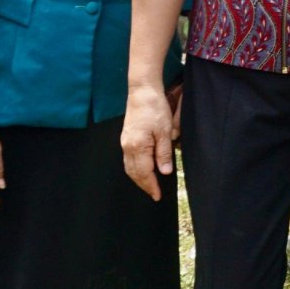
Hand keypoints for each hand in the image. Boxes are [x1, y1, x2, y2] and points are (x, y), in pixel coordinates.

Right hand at [120, 85, 177, 202]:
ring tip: (150, 185)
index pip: (144, 173)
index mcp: (137, 147)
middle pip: (134, 173)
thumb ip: (163, 154)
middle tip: (154, 194)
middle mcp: (128, 147)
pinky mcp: (126, 137)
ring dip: (139, 178)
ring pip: (129, 167)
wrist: (142, 92)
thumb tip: (164, 172)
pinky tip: (143, 169)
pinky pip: (129, 159)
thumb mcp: (164, 132)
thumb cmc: (155, 109)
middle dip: (144, 185)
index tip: (158, 196)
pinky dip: (135, 168)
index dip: (151, 186)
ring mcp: (125, 142)